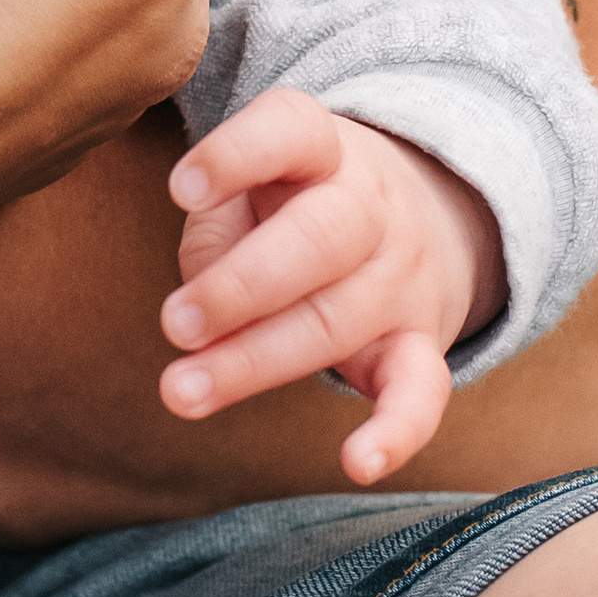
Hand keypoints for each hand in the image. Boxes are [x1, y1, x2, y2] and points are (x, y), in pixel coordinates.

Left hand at [158, 92, 505, 487]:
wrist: (422, 216)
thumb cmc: (290, 204)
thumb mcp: (247, 185)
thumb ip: (216, 227)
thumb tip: (204, 313)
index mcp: (321, 148)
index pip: (289, 132)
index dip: (236, 156)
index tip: (181, 187)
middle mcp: (371, 208)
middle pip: (318, 241)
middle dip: (240, 287)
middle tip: (174, 323)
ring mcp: (401, 279)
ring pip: (337, 320)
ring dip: (256, 362)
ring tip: (182, 392)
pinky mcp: (421, 344)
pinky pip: (423, 391)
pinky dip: (397, 432)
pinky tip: (357, 464)